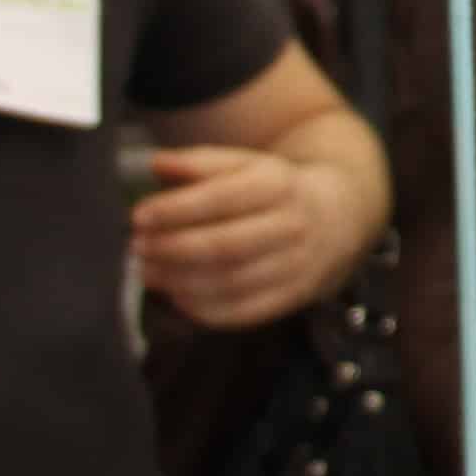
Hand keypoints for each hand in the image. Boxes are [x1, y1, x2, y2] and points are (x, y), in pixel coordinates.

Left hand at [130, 148, 362, 330]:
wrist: (338, 217)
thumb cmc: (274, 190)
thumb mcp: (246, 164)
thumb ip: (200, 163)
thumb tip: (157, 164)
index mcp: (279, 184)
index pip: (222, 198)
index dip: (175, 210)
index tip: (138, 216)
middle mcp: (292, 226)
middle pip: (224, 245)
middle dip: (172, 249)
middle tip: (137, 248)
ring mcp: (297, 265)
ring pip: (230, 282)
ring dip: (179, 281)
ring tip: (148, 272)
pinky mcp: (293, 296)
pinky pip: (242, 312)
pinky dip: (202, 308)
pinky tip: (177, 295)